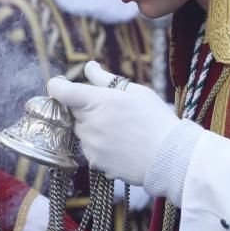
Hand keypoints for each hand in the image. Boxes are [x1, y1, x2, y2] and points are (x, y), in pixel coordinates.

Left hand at [47, 61, 180, 187]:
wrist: (170, 157)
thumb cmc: (155, 119)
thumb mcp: (134, 91)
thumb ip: (105, 79)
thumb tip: (89, 66)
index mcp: (96, 102)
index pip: (61, 91)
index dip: (58, 87)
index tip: (63, 86)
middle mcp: (88, 125)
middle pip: (73, 113)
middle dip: (86, 110)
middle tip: (112, 111)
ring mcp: (90, 146)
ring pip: (81, 132)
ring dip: (92, 129)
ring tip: (121, 131)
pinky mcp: (95, 163)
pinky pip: (90, 150)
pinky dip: (100, 146)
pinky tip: (121, 145)